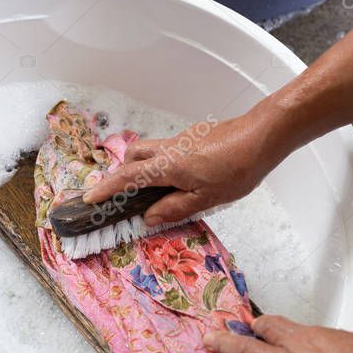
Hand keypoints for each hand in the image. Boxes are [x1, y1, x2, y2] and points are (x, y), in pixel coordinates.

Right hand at [82, 109, 284, 225]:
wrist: (262, 135)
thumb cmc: (237, 168)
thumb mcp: (206, 198)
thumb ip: (174, 208)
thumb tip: (148, 217)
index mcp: (166, 166)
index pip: (127, 177)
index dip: (106, 189)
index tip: (90, 199)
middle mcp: (168, 149)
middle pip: (133, 156)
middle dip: (122, 174)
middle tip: (124, 195)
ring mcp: (181, 140)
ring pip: (150, 150)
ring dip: (142, 167)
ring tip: (154, 191)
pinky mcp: (195, 137)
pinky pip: (167, 150)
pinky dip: (162, 163)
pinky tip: (181, 179)